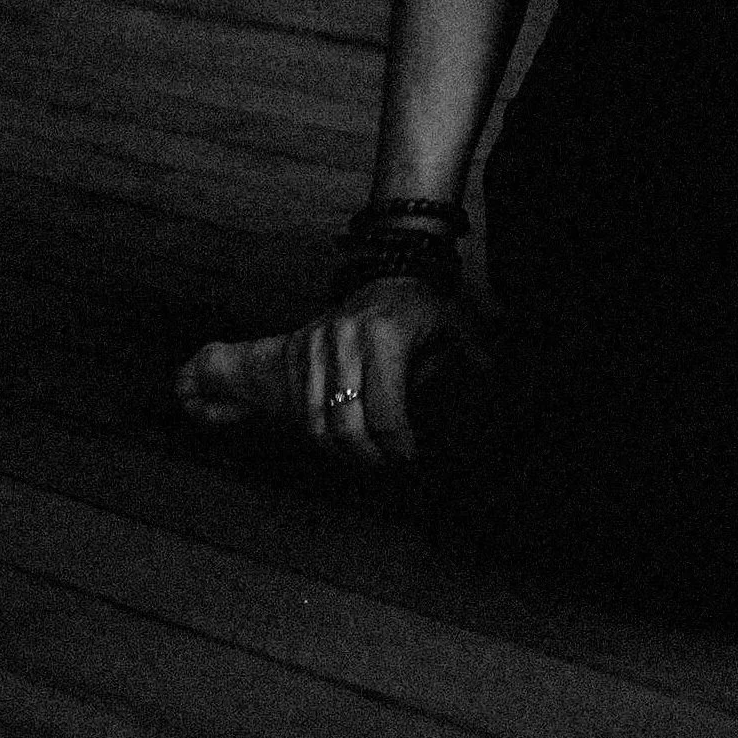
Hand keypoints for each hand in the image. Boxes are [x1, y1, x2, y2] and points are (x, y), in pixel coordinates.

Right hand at [176, 274, 458, 467]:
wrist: (390, 273)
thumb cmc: (425, 311)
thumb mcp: (457, 331)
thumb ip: (474, 366)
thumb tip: (492, 396)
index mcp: (383, 335)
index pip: (384, 412)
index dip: (398, 446)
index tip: (410, 457)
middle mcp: (342, 337)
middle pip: (343, 425)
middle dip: (366, 455)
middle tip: (387, 463)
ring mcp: (312, 342)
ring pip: (311, 421)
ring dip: (335, 448)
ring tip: (363, 455)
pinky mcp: (292, 347)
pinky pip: (280, 399)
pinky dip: (284, 424)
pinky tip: (245, 421)